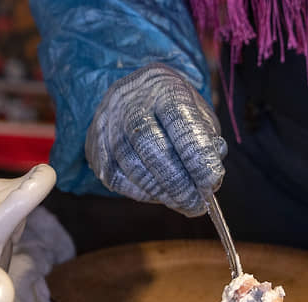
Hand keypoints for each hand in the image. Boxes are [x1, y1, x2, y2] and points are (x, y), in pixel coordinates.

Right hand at [85, 63, 226, 216]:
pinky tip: (162, 195)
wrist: (135, 94)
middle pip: (151, 146)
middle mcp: (129, 102)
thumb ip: (208, 142)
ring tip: (185, 204)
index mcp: (163, 89)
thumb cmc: (175, 109)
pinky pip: (118, 180)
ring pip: (134, 167)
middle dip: (179, 183)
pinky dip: (144, 193)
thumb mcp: (200, 114)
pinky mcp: (95, 147)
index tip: (212, 183)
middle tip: (198, 205)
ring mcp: (107, 125)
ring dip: (164, 194)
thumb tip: (210, 178)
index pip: (180, 123)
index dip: (197, 157)